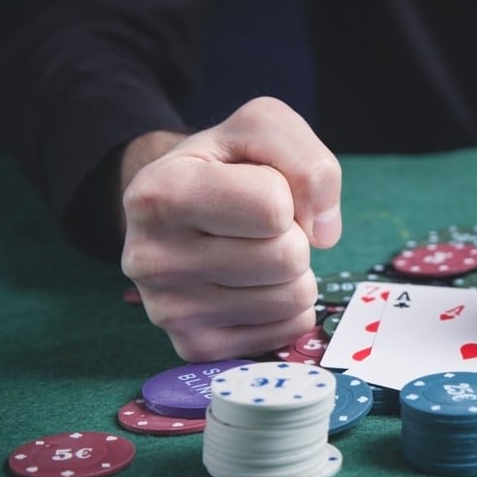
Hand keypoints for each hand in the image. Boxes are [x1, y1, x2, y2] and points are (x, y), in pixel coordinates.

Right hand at [121, 97, 340, 360]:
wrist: (172, 208)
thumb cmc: (223, 165)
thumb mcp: (259, 128)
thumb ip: (307, 159)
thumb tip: (325, 233)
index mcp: (158, 194)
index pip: (273, 206)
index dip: (285, 192)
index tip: (259, 187)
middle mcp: (151, 260)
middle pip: (288, 257)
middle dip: (294, 235)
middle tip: (262, 227)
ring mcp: (170, 313)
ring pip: (293, 298)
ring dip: (294, 272)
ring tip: (257, 252)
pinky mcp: (197, 348)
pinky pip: (289, 330)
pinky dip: (288, 306)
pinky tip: (254, 285)